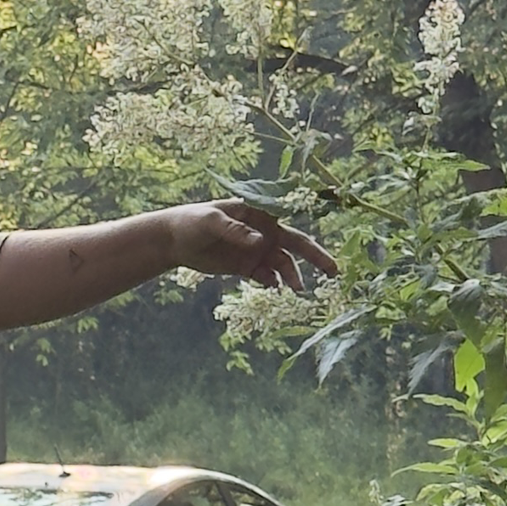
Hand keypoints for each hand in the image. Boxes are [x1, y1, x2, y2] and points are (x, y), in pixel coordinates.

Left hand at [163, 200, 336, 289]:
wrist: (173, 240)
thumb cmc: (192, 221)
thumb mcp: (211, 221)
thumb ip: (235, 230)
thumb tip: (260, 241)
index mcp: (259, 215)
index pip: (289, 225)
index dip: (309, 237)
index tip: (325, 250)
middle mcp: (263, 232)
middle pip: (295, 245)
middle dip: (316, 258)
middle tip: (334, 272)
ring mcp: (256, 249)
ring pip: (282, 264)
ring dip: (292, 276)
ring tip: (297, 291)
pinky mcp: (246, 266)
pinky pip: (267, 276)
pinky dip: (274, 282)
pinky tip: (276, 288)